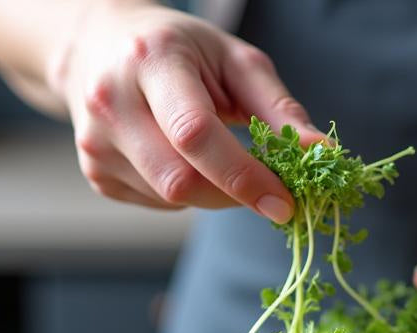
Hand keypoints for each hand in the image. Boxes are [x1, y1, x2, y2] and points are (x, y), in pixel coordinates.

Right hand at [52, 4, 324, 218]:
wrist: (100, 46)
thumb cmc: (181, 50)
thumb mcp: (235, 61)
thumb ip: (279, 108)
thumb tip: (321, 154)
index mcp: (150, 61)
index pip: (194, 134)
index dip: (243, 177)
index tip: (284, 202)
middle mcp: (111, 102)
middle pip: (179, 180)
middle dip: (234, 194)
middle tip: (269, 190)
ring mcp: (95, 143)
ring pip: (170, 199)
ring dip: (212, 192)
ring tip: (218, 155)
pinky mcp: (95, 173)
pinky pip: (157, 203)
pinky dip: (187, 193)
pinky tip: (183, 158)